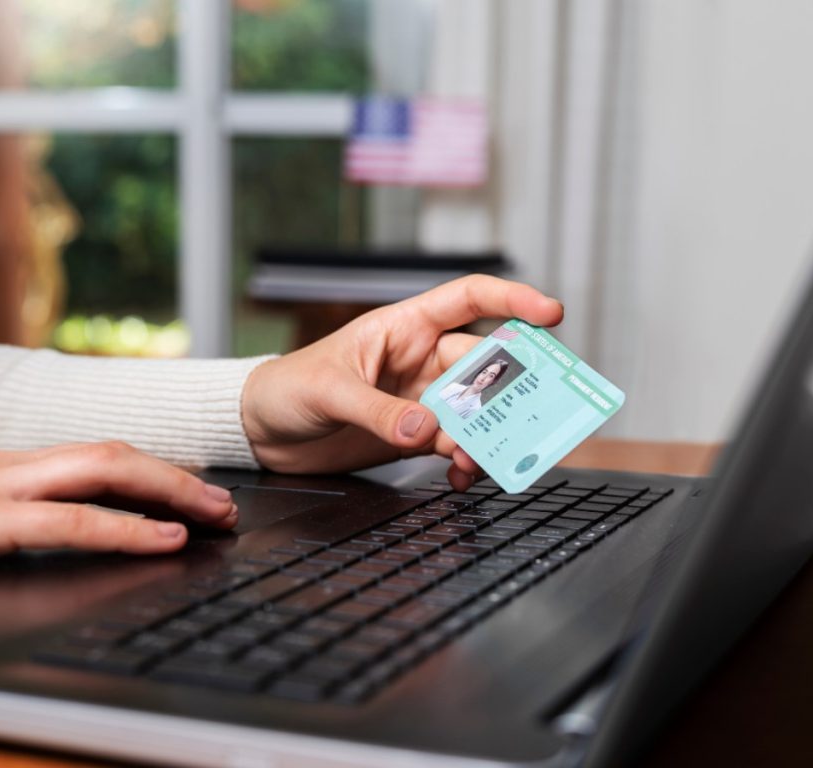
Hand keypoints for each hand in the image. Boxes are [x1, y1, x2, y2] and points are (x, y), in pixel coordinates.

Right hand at [0, 442, 237, 567]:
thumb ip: (21, 509)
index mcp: (20, 463)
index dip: (155, 469)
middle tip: (226, 502)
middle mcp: (23, 465)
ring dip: (170, 492)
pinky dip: (127, 527)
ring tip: (214, 514)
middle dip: (178, 477)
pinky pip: (74, 521)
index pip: (102, 455)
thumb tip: (69, 523)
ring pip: (108, 473)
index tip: (195, 488)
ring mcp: (8, 487)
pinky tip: (164, 538)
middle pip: (118, 455)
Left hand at [241, 275, 562, 488]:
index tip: (550, 314)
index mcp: (402, 327)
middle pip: (483, 366)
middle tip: (523, 414)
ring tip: (476, 460)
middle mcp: (419, 360)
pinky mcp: (412, 435)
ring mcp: (419, 399)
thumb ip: (377, 410)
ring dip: (484, 435)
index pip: (467, 299)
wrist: (261, 430)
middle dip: (506, 390)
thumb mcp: (328, 391)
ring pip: (474, 411)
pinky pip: (454, 446)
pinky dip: (463, 462)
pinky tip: (458, 475)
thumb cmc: (287, 387)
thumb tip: (426, 429)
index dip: (512, 298)